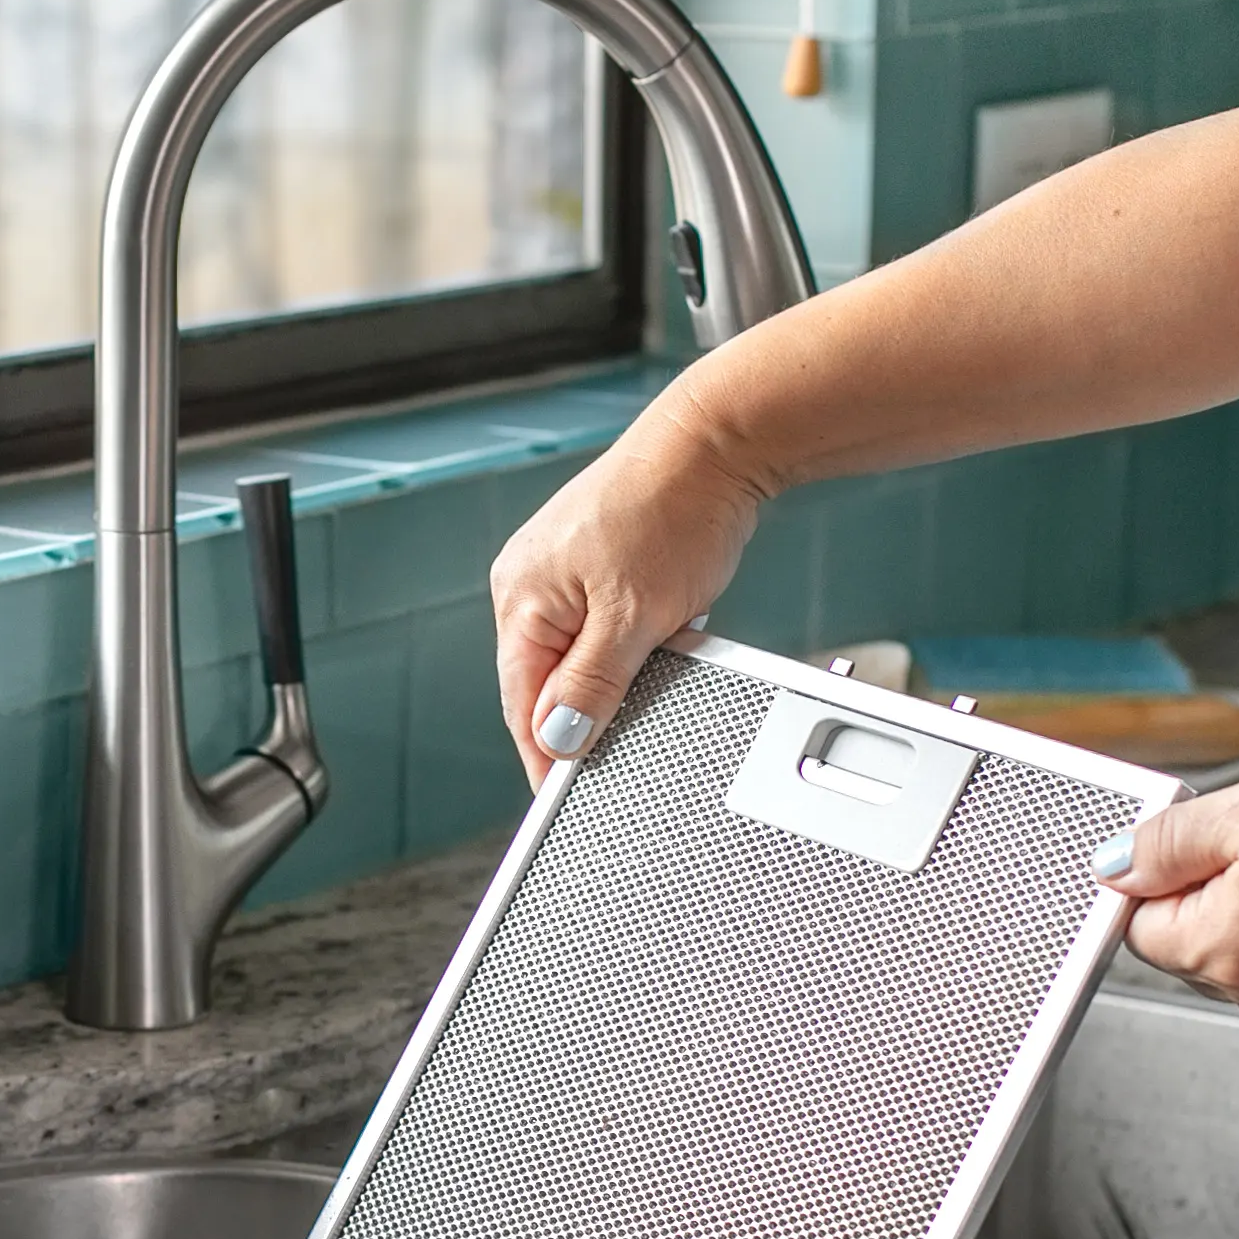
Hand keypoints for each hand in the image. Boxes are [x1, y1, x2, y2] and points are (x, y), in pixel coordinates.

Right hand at [490, 383, 767, 785]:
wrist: (718, 443)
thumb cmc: (673, 509)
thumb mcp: (633, 616)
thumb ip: (591, 685)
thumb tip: (557, 739)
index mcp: (521, 598)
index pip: (521, 704)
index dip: (547, 754)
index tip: (566, 796)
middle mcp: (531, 584)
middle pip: (548, 683)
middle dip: (587, 714)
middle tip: (626, 745)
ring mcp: (565, 573)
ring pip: (582, 657)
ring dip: (618, 677)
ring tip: (657, 668)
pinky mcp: (601, 564)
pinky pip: (606, 628)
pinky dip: (635, 646)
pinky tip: (668, 639)